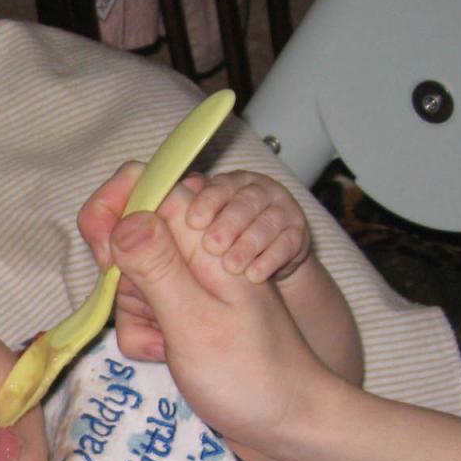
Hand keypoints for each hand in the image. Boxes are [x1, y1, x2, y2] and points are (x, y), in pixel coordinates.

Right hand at [79, 164, 344, 460]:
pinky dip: (144, 338)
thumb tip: (123, 219)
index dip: (115, 214)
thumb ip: (156, 267)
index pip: (147, 188)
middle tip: (154, 315)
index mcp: (207, 240)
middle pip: (128, 241)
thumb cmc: (250, 376)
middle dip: (123, 281)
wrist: (287, 424)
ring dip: (135, 318)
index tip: (107, 258)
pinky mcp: (183, 318)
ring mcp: (189, 287)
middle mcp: (197, 255)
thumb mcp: (195, 321)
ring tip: (168, 346)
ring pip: (129, 283)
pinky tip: (167, 358)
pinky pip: (141, 316)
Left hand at [184, 170, 311, 282]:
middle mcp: (259, 192)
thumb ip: (187, 215)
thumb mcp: (204, 228)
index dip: (207, 202)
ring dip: (247, 244)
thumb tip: (162, 205)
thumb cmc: (226, 241)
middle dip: (227, 224)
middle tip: (211, 245)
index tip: (193, 221)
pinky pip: (287, 244)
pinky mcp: (298, 234)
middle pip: (245, 202)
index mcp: (232, 185)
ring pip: (267, 223)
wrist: (267, 263)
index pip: (219, 187)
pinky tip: (254, 276)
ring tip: (231, 266)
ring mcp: (282, 211)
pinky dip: (270, 260)